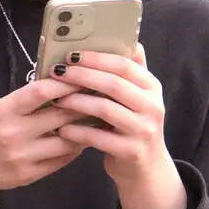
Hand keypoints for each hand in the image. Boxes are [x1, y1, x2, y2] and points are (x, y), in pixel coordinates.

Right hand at [0, 76, 88, 194]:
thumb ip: (25, 100)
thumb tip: (61, 86)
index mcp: (4, 111)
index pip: (41, 91)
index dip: (65, 82)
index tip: (83, 76)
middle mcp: (14, 134)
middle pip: (61, 116)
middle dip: (84, 104)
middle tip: (101, 96)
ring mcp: (23, 156)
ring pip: (68, 140)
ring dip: (85, 128)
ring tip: (96, 119)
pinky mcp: (30, 174)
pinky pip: (62, 159)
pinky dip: (75, 147)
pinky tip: (81, 138)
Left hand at [50, 45, 186, 208]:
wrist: (145, 168)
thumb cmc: (131, 126)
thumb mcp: (136, 97)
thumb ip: (129, 72)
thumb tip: (129, 40)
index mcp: (152, 87)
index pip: (124, 64)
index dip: (96, 57)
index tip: (70, 54)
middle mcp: (153, 106)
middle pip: (113, 84)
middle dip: (81, 76)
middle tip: (57, 72)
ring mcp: (144, 130)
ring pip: (105, 109)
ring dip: (76, 102)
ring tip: (56, 99)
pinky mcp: (131, 151)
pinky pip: (98, 137)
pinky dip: (77, 131)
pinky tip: (61, 128)